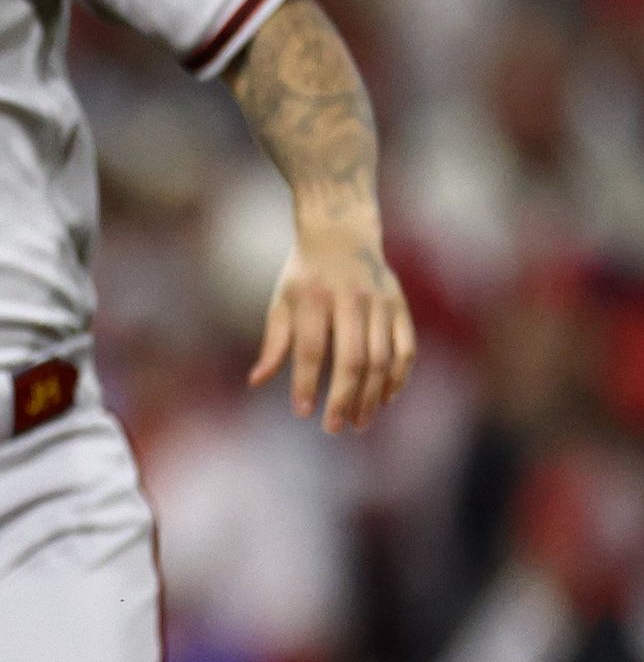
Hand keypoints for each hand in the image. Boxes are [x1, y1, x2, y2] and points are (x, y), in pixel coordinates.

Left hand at [248, 217, 416, 433]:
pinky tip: (385, 399)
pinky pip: (405, 350)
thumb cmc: (305, 275)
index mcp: (314, 297)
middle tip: (335, 427)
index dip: (305, 382)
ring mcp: (379, 303)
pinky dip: (398, 378)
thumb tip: (256, 381)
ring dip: (371, 396)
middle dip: (343, 398)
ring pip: (380, 359)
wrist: (341, 234)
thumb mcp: (282, 301)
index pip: (310, 349)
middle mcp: (349, 300)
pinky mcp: (400, 307)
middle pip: (351, 359)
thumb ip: (274, 343)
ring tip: (358, 421)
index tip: (302, 411)